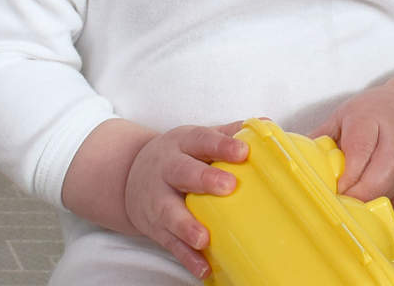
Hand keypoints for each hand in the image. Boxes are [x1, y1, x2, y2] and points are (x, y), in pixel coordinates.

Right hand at [124, 123, 247, 278]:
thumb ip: (227, 134)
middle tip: (229, 186)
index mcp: (182, 143)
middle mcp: (167, 169)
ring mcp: (158, 200)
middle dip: (204, 179)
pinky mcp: (156, 227)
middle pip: (183, 172)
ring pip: (170, 212)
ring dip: (186, 226)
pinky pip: (170, 243)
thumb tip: (263, 125)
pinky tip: (203, 267)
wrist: (131, 176)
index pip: (202, 140)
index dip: (222, 145)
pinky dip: (186, 257)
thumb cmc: (177, 156)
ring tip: (204, 238)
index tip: (243, 151)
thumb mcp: (196, 139)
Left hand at [311, 84, 393, 212]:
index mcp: (372, 117)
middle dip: (356, 196)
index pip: (359, 151)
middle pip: (379, 177)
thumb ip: (323, 137)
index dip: (345, 177)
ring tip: (351, 208)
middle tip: (339, 203)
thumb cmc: (377, 111)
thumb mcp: (346, 114)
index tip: (331, 190)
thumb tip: (295, 158)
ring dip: (368, 205)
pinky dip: (383, 208)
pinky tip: (371, 204)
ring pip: (391, 194)